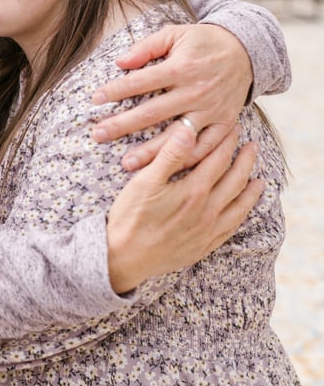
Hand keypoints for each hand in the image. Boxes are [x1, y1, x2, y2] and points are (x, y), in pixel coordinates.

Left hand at [91, 23, 251, 170]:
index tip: (94, 100)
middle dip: (122, 125)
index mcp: (182, 67)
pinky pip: (206, 147)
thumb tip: (120, 62)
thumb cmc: (203, 42)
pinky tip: (166, 169)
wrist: (247, 50)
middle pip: (152, 113)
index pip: (140, 82)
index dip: (116, 91)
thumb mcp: (175, 34)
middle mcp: (196, 91)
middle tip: (97, 135)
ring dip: (150, 152)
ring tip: (126, 163)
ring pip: (177, 136)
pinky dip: (187, 160)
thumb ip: (147, 47)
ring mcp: (212, 110)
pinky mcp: (225, 123)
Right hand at [106, 123, 261, 293]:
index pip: (217, 160)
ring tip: (260, 178)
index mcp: (194, 191)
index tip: (233, 128)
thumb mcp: (144, 181)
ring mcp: (208, 230)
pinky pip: (232, 227)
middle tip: (253, 146)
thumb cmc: (130, 217)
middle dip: (245, 161)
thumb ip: (169, 155)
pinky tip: (244, 211)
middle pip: (234, 181)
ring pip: (239, 205)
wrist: (125, 257)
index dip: (227, 142)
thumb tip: (188, 130)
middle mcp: (207, 211)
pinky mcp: (204, 245)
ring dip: (251, 189)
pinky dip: (243, 215)